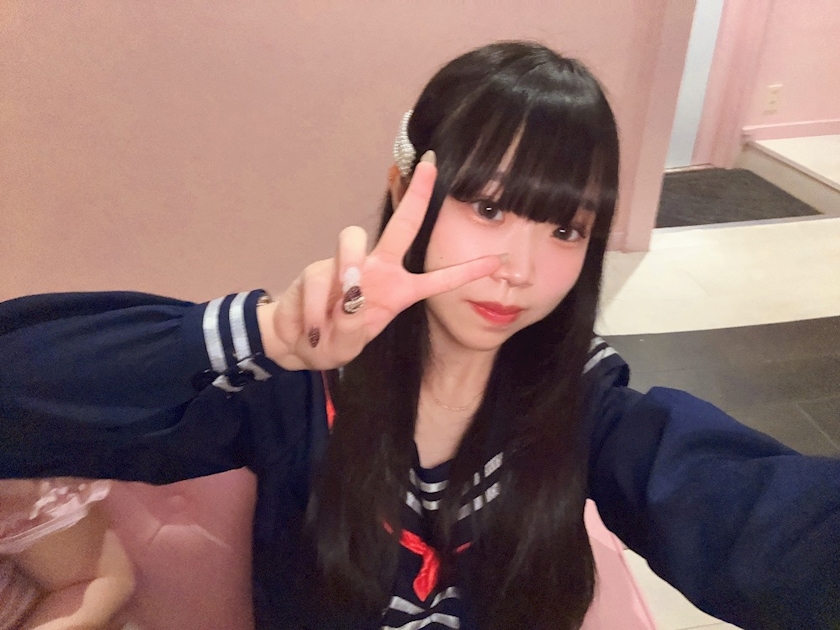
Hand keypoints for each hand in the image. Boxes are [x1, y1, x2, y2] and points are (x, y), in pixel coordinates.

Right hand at [258, 152, 501, 370]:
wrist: (295, 343)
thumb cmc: (333, 341)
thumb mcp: (349, 345)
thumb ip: (353, 328)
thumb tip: (349, 297)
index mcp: (397, 291)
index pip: (436, 279)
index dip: (466, 271)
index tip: (497, 260)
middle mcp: (376, 270)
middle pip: (401, 225)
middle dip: (416, 195)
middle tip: (430, 166)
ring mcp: (344, 265)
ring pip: (351, 240)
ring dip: (348, 270)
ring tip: (343, 304)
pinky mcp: (316, 268)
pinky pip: (318, 279)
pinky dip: (316, 310)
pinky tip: (314, 332)